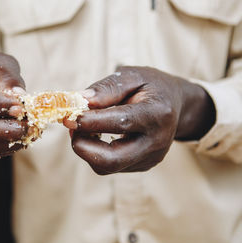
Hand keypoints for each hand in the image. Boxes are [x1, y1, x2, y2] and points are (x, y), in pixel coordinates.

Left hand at [64, 66, 214, 174]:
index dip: (90, 121)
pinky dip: (95, 152)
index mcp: (158, 113)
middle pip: (112, 159)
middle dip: (83, 145)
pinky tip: (96, 134)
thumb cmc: (150, 86)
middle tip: (70, 126)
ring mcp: (151, 158)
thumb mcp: (132, 75)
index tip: (69, 115)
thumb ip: (108, 87)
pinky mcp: (143, 166)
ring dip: (86, 149)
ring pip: (107, 167)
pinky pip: (111, 166)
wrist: (174, 104)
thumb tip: (80, 100)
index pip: (120, 122)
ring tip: (83, 127)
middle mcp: (157, 141)